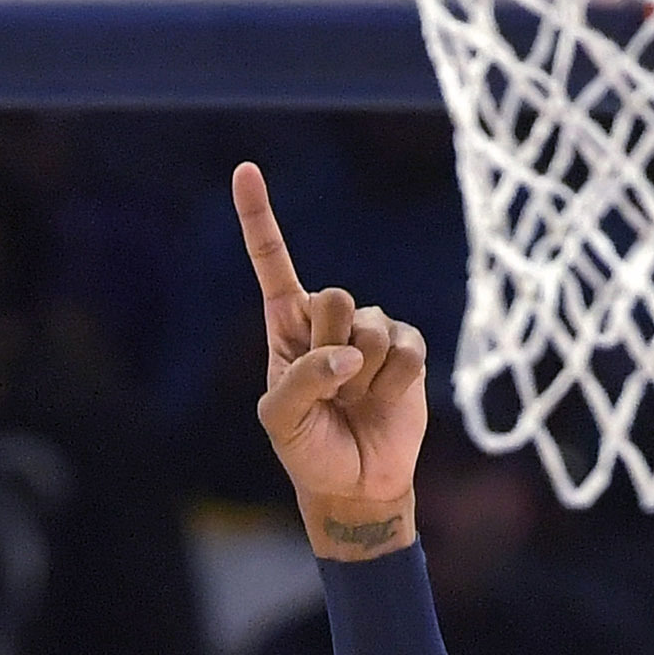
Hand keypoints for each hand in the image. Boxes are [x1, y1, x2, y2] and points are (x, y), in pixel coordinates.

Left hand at [234, 160, 428, 554]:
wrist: (356, 484)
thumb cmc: (309, 450)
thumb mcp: (281, 420)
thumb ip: (302, 379)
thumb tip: (349, 355)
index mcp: (287, 325)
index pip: (272, 262)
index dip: (259, 217)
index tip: (245, 169)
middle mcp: (330, 319)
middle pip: (335, 296)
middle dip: (332, 347)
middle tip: (332, 387)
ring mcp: (372, 331)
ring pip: (371, 328)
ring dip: (363, 377)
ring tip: (356, 401)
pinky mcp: (408, 350)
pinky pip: (406, 352)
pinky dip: (394, 386)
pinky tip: (384, 402)